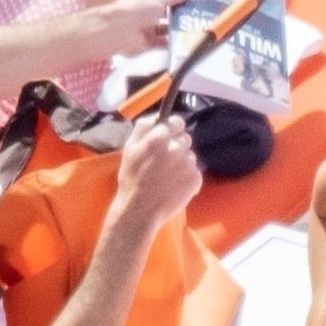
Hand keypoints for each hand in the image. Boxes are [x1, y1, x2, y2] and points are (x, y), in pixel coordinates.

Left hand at [94, 0, 189, 59]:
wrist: (120, 33)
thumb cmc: (138, 8)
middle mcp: (143, 7)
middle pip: (165, 9)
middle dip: (180, 12)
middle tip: (199, 14)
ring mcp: (144, 25)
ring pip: (164, 26)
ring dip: (177, 28)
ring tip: (196, 28)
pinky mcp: (146, 41)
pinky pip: (162, 41)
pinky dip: (172, 42)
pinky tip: (186, 42)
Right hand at [112, 115, 200, 230]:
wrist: (139, 209)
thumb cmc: (131, 178)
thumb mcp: (129, 147)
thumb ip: (144, 127)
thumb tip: (158, 116)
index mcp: (159, 137)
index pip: (177, 122)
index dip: (172, 129)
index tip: (167, 138)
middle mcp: (176, 147)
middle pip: (185, 138)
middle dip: (176, 146)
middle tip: (164, 162)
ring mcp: (188, 164)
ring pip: (190, 156)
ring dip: (182, 163)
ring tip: (167, 177)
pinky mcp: (196, 179)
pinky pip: (195, 173)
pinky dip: (187, 178)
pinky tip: (174, 186)